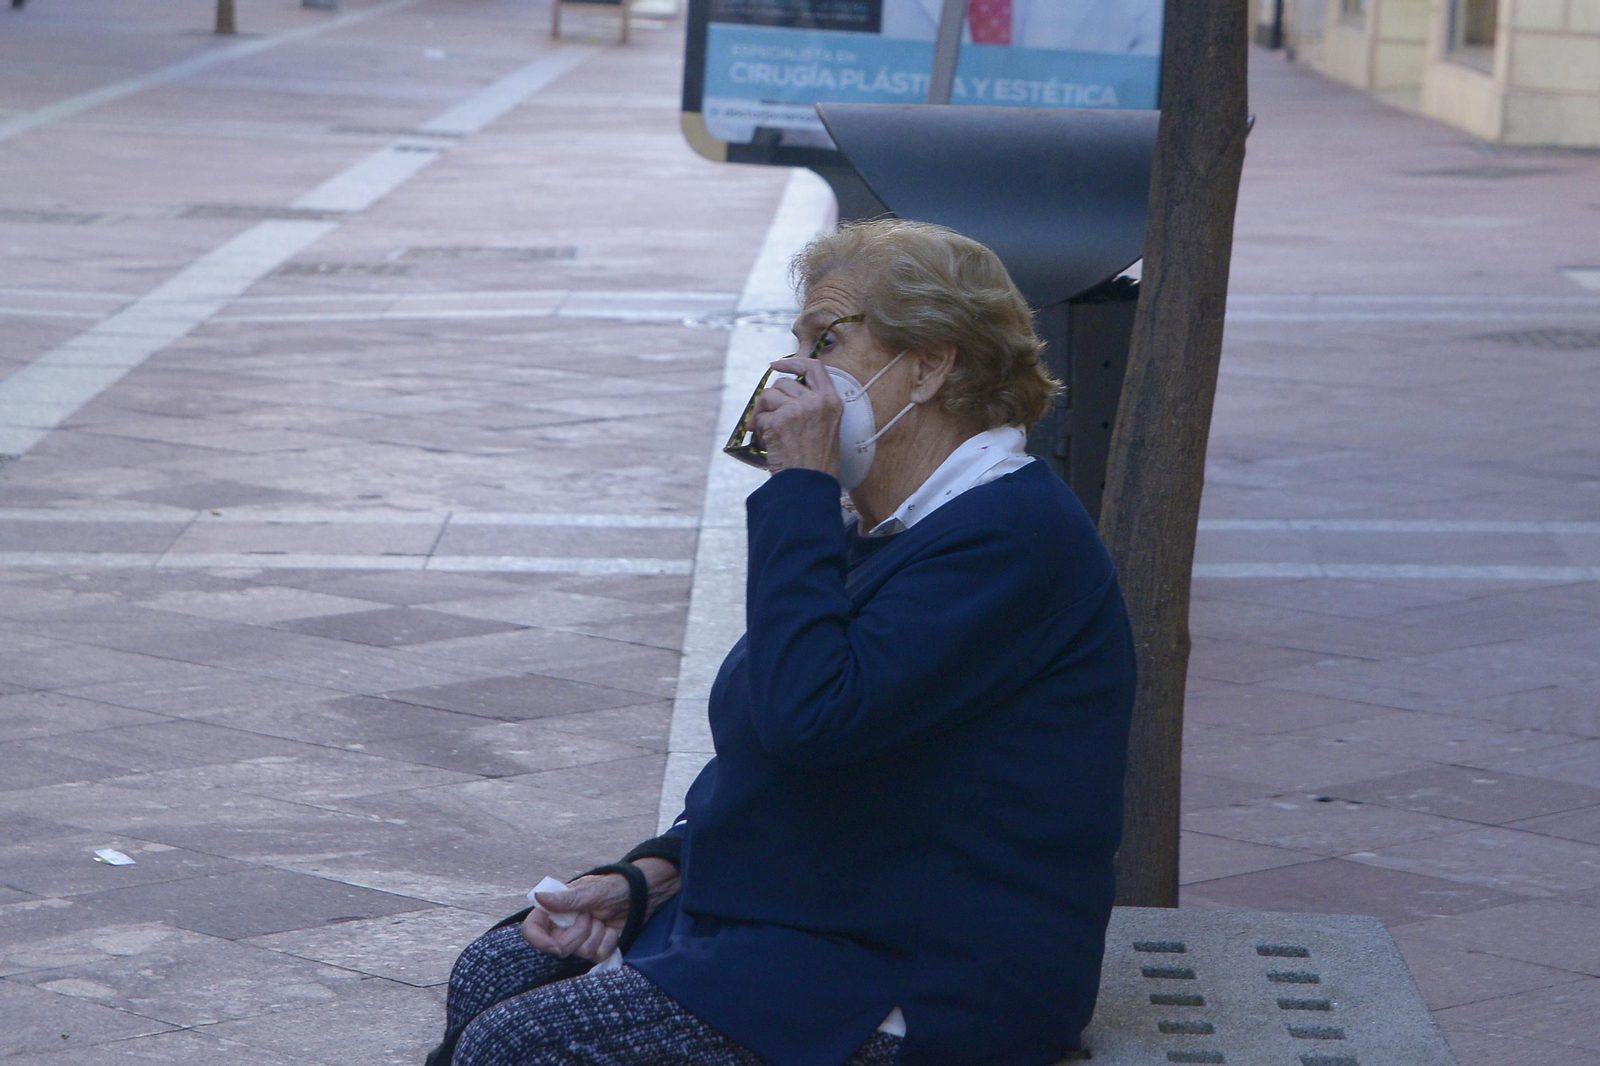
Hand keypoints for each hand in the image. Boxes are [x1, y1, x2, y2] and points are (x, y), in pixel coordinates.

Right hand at [519, 858, 680, 961]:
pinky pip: (598, 956)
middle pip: (558, 947)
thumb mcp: (592, 891)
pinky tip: (613, 929)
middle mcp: (565, 924)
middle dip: (580, 934)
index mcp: (557, 908)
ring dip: (598, 936)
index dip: (539, 941)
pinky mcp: (597, 946)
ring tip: (605, 920)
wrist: (642, 893)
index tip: (555, 947)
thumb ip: (566, 900)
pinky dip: (608, 943)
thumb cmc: (615, 885)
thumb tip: (538, 897)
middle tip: (592, 916)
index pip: (532, 928)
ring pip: (580, 953)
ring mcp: (581, 937)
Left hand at [748, 356, 842, 478]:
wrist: (810, 486)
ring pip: (768, 396)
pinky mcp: (779, 421)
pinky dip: (758, 429)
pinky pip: (760, 417)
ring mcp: (797, 410)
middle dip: (771, 398)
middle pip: (783, 383)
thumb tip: (784, 395)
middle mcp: (816, 402)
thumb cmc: (817, 464)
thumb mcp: (827, 429)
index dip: (792, 362)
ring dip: (762, 413)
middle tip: (766, 416)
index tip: (776, 364)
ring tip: (765, 431)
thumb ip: (812, 408)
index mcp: (832, 402)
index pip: (814, 367)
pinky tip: (766, 443)